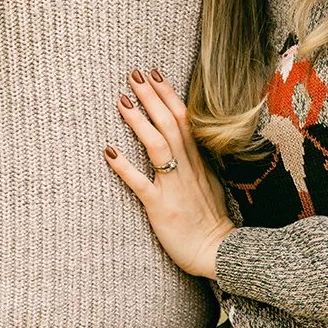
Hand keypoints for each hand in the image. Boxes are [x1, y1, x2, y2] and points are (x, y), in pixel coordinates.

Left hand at [105, 68, 234, 279]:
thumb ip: (197, 162)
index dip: (169, 95)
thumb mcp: (210, 184)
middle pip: (170, 124)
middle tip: (134, 74)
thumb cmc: (210, 221)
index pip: (185, 119)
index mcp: (199, 162)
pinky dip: (124, 167)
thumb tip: (184, 144)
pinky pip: (141, 184)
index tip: (155, 74)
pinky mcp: (161, 207)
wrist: (219, 253)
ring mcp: (174, 186)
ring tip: (122, 100)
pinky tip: (109, 152)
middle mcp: (187, 168)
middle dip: (152, 97)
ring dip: (139, 121)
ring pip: (158, 146)